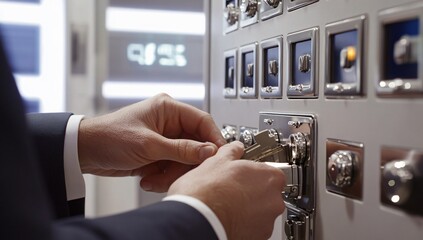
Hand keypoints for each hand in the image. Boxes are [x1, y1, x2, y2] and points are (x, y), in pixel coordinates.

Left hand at [78, 94, 225, 191]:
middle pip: (196, 143)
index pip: (202, 120)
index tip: (219, 155)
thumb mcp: (149, 144)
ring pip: (185, 158)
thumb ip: (181, 149)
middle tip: (179, 173)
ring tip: (155, 178)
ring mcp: (165, 138)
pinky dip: (164, 175)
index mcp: (168, 108)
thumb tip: (209, 150)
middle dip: (187, 162)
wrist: (86, 152)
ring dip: (173, 172)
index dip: (213, 138)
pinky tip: (149, 178)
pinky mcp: (159, 152)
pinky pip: (174, 166)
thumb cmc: (110, 137)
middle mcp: (169, 122)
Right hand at [168, 141, 285, 239]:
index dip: (253, 171)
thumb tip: (234, 148)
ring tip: (226, 203)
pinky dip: (242, 223)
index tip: (243, 173)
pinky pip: (253, 227)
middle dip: (251, 190)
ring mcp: (267, 221)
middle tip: (231, 188)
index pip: (269, 170)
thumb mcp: (217, 160)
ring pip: (260, 211)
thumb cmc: (207, 192)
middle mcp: (274, 200)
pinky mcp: (257, 237)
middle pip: (266, 192)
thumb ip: (232, 151)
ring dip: (247, 208)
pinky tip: (226, 216)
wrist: (197, 220)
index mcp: (269, 177)